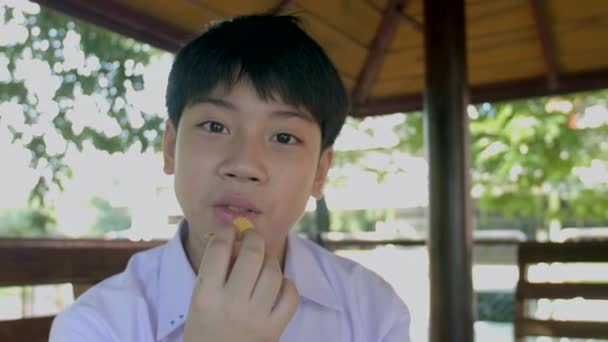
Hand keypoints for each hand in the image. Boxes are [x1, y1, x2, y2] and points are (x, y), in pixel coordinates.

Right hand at [183, 227, 299, 341]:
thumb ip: (215, 273)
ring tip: (263, 263)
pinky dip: (287, 285)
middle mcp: (231, 304)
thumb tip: (236, 239)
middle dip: (254, 238)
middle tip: (252, 237)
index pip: (219, 249)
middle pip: (252, 254)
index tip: (230, 229)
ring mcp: (255, 317)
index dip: (226, 231)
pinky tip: (277, 286)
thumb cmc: (205, 331)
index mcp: (206, 296)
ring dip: (270, 261)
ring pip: (273, 272)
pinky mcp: (274, 329)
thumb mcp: (199, 302)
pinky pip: (290, 295)